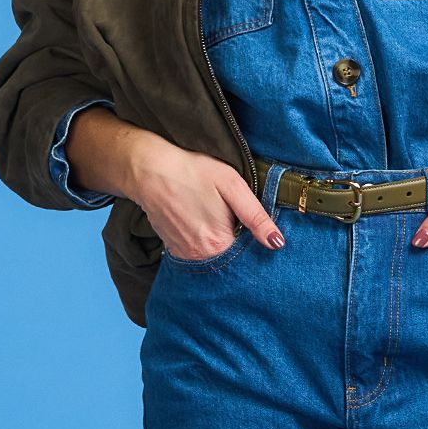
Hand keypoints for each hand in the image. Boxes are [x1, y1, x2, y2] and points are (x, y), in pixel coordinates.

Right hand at [134, 136, 284, 257]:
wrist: (150, 170)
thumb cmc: (193, 172)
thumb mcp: (232, 186)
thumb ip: (256, 217)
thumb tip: (277, 243)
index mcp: (219, 244)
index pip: (248, 257)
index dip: (255, 244)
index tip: (252, 228)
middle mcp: (200, 257)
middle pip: (230, 258)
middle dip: (237, 245)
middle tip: (231, 217)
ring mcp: (184, 255)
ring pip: (213, 256)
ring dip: (220, 243)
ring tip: (215, 218)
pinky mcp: (173, 249)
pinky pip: (196, 253)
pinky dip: (203, 242)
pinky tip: (201, 222)